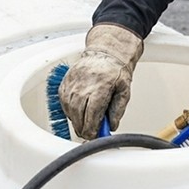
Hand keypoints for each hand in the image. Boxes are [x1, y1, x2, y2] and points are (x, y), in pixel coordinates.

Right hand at [59, 23, 142, 138]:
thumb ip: (118, 110)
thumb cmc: (115, 70)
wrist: (105, 52)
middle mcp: (83, 87)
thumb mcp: (124, 90)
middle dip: (84, 129)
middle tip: (90, 134)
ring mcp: (72, 85)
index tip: (95, 136)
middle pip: (78, 117)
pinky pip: (64, 104)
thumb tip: (111, 126)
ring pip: (69, 112)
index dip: (92, 131)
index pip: (91, 117)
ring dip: (76, 122)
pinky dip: (70, 112)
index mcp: (100, 88)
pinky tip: (78, 113)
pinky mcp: (65, 84)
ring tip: (85, 124)